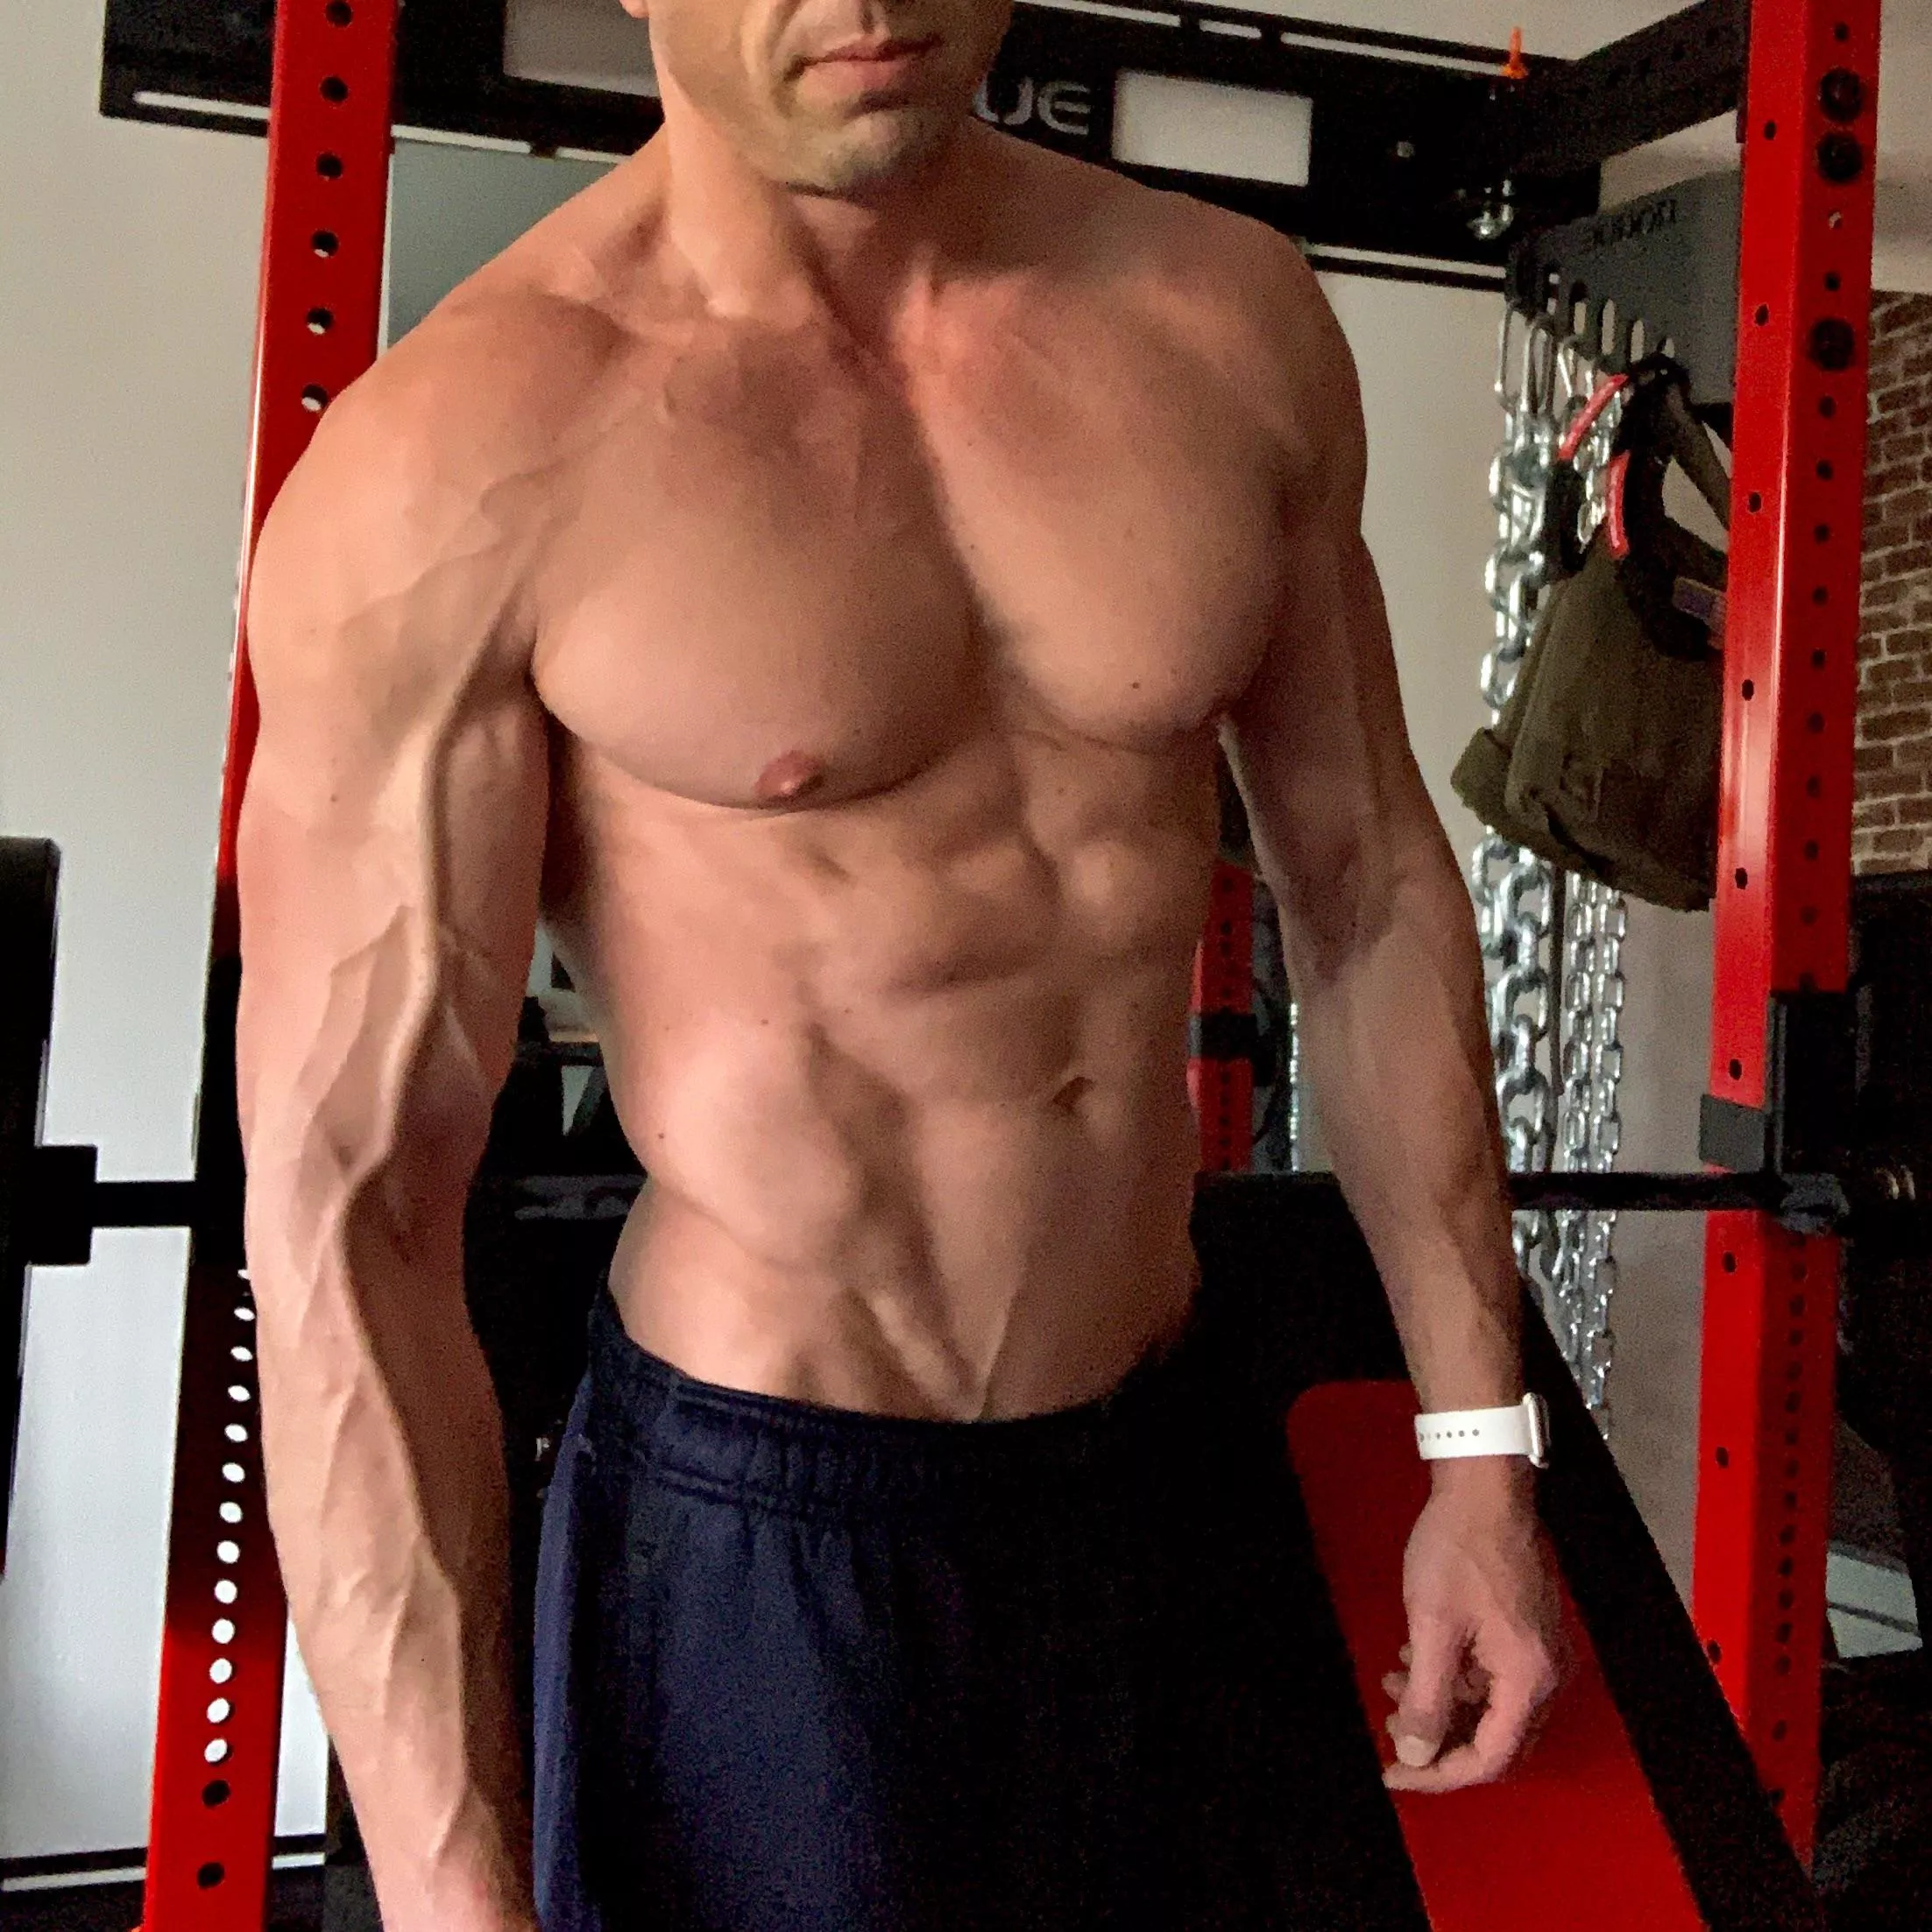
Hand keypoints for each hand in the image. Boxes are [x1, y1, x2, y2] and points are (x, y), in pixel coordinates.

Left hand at [1379, 1466, 1563, 1792]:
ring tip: (1393, 1682)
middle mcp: (1545, 1674)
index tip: (1395, 1773)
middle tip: (1391, 1729)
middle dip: (1439, 1740)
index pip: (1489, 1757)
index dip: (1439, 1775)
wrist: (1485, 1485)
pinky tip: (1414, 1655)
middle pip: (1494, 1739)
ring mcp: (1539, 1651)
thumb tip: (1416, 1755)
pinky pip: (1491, 1676)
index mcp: (1528, 1679)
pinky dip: (1453, 1676)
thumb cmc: (1460, 1548)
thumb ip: (1425, 1697)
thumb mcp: (1432, 1625)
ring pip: (1489, 1706)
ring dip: (1440, 1704)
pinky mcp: (1525, 1630)